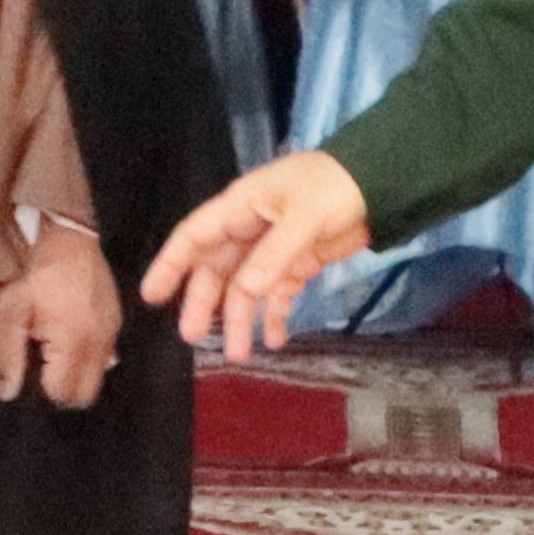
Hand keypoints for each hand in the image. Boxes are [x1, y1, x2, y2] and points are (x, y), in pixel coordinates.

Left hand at [0, 224, 120, 409]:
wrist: (70, 240)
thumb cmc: (37, 273)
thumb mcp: (12, 310)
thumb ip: (9, 354)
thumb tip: (8, 393)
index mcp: (72, 341)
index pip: (61, 394)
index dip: (41, 393)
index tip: (29, 375)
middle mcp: (99, 344)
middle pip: (84, 397)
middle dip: (61, 392)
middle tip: (41, 371)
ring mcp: (112, 335)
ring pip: (97, 381)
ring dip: (75, 378)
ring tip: (54, 355)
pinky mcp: (117, 326)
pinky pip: (105, 360)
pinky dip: (87, 361)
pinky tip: (68, 342)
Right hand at [140, 148, 372, 358]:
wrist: (381, 182)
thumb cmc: (335, 187)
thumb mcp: (305, 217)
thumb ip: (274, 254)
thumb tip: (245, 291)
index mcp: (241, 208)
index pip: (194, 236)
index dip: (171, 264)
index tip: (151, 296)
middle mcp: (250, 229)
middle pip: (217, 269)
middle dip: (204, 303)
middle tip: (193, 338)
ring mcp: (274, 248)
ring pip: (246, 287)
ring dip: (240, 318)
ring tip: (239, 353)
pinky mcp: (298, 262)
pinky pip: (277, 292)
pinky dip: (274, 316)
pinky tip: (275, 339)